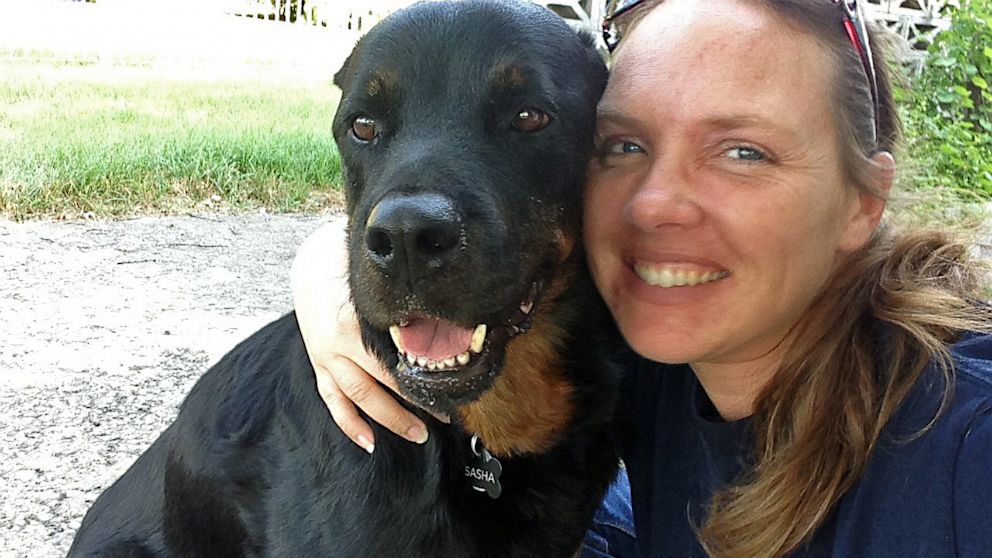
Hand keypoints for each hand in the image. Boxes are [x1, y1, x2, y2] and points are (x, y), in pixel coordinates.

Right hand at [291, 218, 431, 452]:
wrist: (311, 266)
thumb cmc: (351, 270)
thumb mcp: (376, 285)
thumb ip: (403, 303)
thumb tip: (440, 318)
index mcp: (355, 324)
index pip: (393, 363)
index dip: (420, 383)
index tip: (448, 394)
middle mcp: (338, 345)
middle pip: (376, 387)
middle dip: (409, 408)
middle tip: (441, 420)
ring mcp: (326, 357)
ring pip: (357, 398)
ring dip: (386, 419)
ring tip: (416, 434)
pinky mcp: (319, 364)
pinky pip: (333, 400)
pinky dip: (349, 423)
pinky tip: (367, 441)